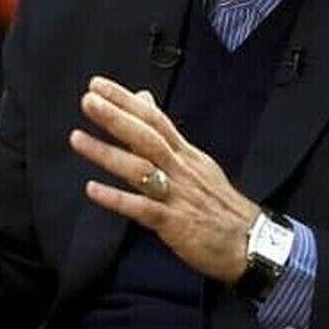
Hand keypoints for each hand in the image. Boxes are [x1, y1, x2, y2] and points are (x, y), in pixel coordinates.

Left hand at [69, 76, 260, 283]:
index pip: (155, 119)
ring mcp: (178, 195)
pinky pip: (142, 209)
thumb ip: (166, 134)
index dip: (127, 100)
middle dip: (116, 117)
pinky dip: (117, 198)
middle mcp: (180, 169)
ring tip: (77, 139)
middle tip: (88, 100)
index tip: (98, 85)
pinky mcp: (175, 224)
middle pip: (146, 137)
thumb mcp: (195, 162)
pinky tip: (92, 189)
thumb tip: (143, 100)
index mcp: (185, 154)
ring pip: (139, 169)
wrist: (251, 242)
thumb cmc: (219, 203)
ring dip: (107, 153)